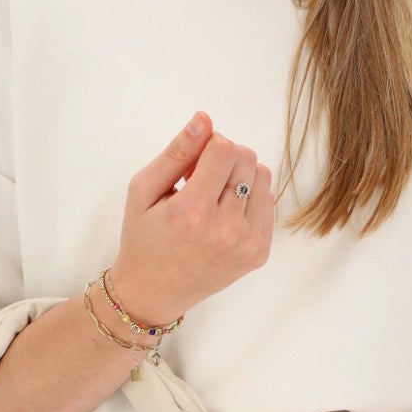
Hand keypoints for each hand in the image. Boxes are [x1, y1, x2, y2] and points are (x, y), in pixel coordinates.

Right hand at [109, 113, 275, 324]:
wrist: (154, 291)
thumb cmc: (144, 238)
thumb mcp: (144, 190)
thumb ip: (175, 152)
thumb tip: (204, 119)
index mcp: (192, 212)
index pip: (224, 147)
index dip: (207, 146)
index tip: (191, 165)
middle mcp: (225, 230)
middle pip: (247, 158)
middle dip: (224, 159)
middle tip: (200, 182)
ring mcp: (246, 244)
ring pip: (262, 177)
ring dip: (240, 177)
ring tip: (213, 198)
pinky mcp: (259, 253)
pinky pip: (268, 202)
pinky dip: (248, 200)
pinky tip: (224, 215)